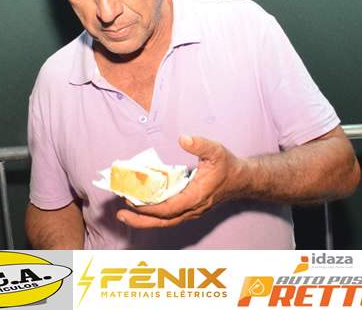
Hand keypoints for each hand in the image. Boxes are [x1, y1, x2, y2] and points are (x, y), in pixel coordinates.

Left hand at [116, 135, 248, 228]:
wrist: (241, 180)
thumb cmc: (227, 166)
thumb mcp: (216, 151)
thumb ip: (199, 144)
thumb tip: (183, 139)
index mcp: (196, 197)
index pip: (169, 208)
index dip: (149, 208)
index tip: (133, 201)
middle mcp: (193, 209)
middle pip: (163, 221)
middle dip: (140, 219)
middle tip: (120, 214)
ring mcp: (191, 212)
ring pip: (165, 222)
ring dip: (144, 220)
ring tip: (124, 215)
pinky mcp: (189, 210)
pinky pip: (169, 217)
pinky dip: (153, 216)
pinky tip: (142, 209)